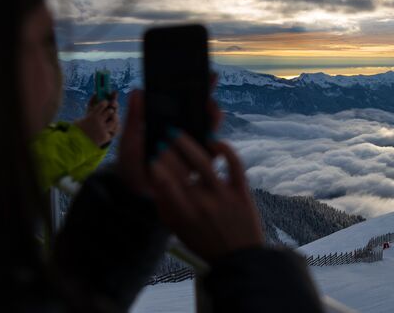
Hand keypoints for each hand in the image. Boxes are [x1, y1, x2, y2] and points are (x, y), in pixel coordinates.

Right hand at [75, 93, 119, 146]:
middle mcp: (98, 123)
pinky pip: (116, 129)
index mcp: (92, 116)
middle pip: (110, 112)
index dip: (105, 102)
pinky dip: (115, 127)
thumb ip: (92, 104)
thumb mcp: (85, 114)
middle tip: (110, 110)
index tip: (105, 102)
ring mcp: (103, 130)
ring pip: (114, 120)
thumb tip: (96, 93)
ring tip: (111, 118)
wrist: (78, 143)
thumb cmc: (82, 126)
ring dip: (114, 118)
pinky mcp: (106, 137)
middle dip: (111, 110)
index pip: (103, 104)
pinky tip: (112, 126)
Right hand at [149, 133, 263, 261]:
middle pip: (181, 169)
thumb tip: (154, 180)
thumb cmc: (205, 243)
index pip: (164, 183)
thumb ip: (165, 207)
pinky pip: (234, 163)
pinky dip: (224, 148)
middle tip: (164, 136)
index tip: (151, 152)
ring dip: (188, 143)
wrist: (239, 259)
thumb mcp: (178, 230)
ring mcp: (223, 196)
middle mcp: (202, 204)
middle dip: (168, 149)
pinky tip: (214, 141)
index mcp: (183, 215)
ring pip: (203, 161)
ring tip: (179, 133)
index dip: (155, 164)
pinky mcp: (242, 192)